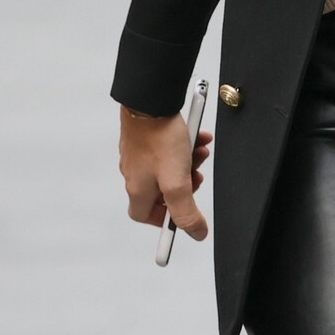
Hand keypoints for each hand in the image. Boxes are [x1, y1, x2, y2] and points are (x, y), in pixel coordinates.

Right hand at [119, 108, 211, 238]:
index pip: (144, 215)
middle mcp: (135, 173)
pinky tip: (198, 137)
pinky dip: (185, 147)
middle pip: (162, 191)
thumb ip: (186, 211)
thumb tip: (196, 233)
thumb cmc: (159, 138)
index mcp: (138, 189)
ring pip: (168, 168)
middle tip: (195, 176)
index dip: (164, 219)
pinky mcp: (145, 138)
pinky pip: (168, 150)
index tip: (181, 214)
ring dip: (188, 163)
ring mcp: (139, 155)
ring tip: (200, 152)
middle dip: (184, 186)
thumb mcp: (177, 182)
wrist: (151, 101)